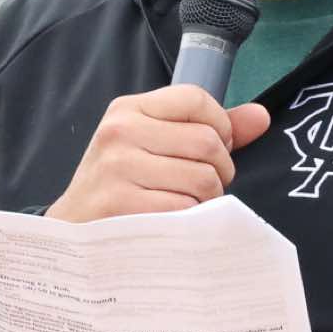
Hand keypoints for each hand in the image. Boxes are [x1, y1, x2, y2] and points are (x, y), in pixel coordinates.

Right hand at [46, 86, 269, 222]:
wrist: (71, 232)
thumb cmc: (120, 186)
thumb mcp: (152, 146)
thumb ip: (209, 129)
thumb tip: (261, 116)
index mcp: (128, 109)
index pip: (196, 98)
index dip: (221, 125)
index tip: (215, 148)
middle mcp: (121, 131)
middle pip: (208, 141)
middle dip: (220, 169)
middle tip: (206, 185)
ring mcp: (119, 167)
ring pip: (203, 178)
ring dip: (207, 199)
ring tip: (187, 204)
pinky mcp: (122, 204)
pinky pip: (185, 209)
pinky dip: (191, 220)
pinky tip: (174, 222)